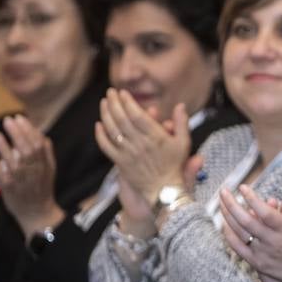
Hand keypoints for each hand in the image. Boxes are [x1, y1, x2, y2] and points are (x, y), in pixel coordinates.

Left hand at [0, 115, 61, 233]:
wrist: (36, 212)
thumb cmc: (41, 188)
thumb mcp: (49, 170)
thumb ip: (46, 153)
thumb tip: (42, 135)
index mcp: (43, 164)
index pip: (37, 143)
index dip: (28, 130)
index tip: (19, 118)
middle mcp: (33, 171)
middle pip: (26, 149)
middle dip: (17, 134)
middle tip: (7, 120)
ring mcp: (21, 180)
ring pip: (13, 163)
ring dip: (5, 149)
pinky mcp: (9, 189)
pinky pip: (2, 177)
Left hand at [95, 89, 190, 205]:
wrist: (164, 190)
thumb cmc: (175, 166)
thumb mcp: (183, 143)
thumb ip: (182, 122)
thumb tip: (181, 105)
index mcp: (156, 137)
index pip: (137, 115)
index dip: (128, 102)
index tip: (123, 92)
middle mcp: (140, 144)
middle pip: (122, 119)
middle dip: (114, 103)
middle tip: (111, 92)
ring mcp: (129, 154)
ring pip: (112, 130)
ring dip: (106, 114)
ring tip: (104, 102)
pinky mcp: (121, 163)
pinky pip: (107, 147)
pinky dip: (100, 135)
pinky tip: (98, 125)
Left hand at [218, 186, 281, 281]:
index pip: (264, 211)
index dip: (251, 198)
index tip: (243, 186)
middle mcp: (273, 241)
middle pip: (245, 220)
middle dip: (231, 203)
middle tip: (224, 190)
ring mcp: (263, 253)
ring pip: (239, 233)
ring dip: (227, 216)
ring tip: (221, 202)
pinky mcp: (259, 263)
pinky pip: (238, 248)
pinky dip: (229, 235)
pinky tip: (224, 225)